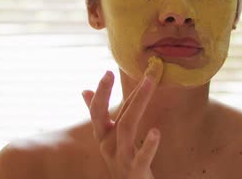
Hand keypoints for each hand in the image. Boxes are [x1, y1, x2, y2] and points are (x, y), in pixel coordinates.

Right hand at [82, 63, 162, 178]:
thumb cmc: (120, 160)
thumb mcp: (108, 138)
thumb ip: (98, 115)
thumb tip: (85, 90)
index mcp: (103, 136)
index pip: (97, 111)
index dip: (102, 92)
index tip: (107, 72)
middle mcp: (108, 146)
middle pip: (118, 117)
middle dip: (134, 94)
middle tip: (148, 75)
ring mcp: (121, 159)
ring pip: (127, 129)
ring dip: (139, 106)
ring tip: (151, 87)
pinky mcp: (134, 171)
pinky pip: (141, 157)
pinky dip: (149, 145)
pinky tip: (156, 132)